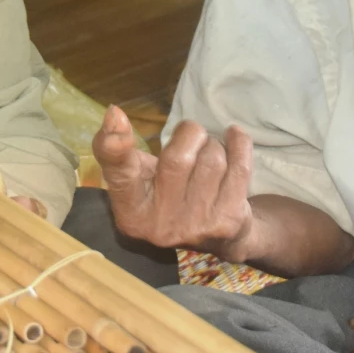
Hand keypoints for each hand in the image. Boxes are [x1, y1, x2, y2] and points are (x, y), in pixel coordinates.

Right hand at [94, 107, 254, 254]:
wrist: (219, 239)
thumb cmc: (166, 197)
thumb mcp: (137, 180)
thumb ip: (120, 153)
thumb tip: (114, 113)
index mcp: (132, 212)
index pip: (120, 176)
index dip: (115, 147)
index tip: (116, 116)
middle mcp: (161, 225)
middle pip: (177, 159)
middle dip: (190, 134)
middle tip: (192, 135)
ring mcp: (197, 227)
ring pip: (211, 160)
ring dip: (213, 144)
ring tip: (209, 150)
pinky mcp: (229, 221)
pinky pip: (239, 168)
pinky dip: (239, 144)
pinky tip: (234, 136)